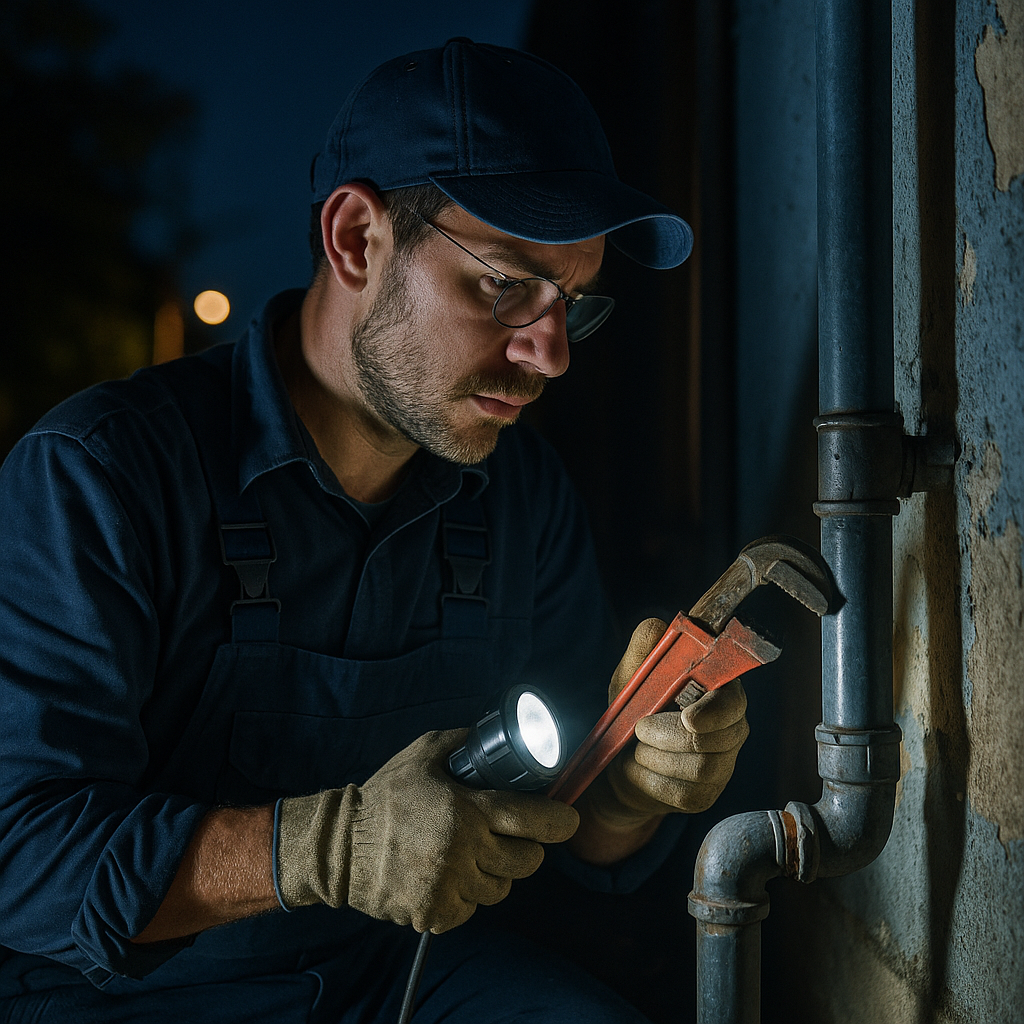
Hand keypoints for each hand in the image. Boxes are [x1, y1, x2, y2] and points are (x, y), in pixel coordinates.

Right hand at [274, 729, 578, 932]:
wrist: (339, 847)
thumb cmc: (384, 797)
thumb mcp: (422, 755)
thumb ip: (460, 742)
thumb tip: (493, 734)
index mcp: (465, 811)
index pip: (532, 820)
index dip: (559, 822)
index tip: (568, 820)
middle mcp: (463, 852)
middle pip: (527, 861)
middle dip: (527, 848)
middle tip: (511, 837)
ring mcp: (449, 888)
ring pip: (502, 889)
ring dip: (496, 873)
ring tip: (473, 855)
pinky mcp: (435, 915)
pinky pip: (472, 909)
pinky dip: (467, 895)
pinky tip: (448, 876)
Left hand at [590, 618, 749, 829]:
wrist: (617, 764)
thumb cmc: (632, 711)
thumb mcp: (631, 677)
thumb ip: (644, 648)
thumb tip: (658, 627)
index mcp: (719, 692)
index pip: (733, 701)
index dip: (715, 711)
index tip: (688, 718)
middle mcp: (731, 728)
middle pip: (717, 739)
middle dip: (670, 734)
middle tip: (640, 730)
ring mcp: (723, 765)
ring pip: (701, 767)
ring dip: (657, 756)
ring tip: (639, 747)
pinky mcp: (706, 795)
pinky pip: (685, 792)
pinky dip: (653, 780)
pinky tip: (644, 769)